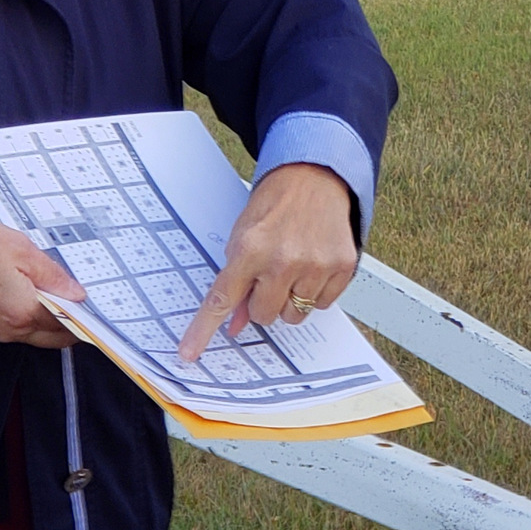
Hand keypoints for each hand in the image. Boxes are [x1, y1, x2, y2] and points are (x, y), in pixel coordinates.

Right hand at [0, 219, 85, 348]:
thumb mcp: (22, 250)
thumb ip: (54, 275)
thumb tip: (76, 293)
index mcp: (24, 311)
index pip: (68, 324)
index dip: (82, 313)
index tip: (87, 300)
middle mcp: (11, 330)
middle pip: (55, 338)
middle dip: (69, 321)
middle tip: (71, 295)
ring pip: (38, 336)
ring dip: (49, 319)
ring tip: (47, 289)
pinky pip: (19, 330)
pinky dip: (30, 317)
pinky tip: (28, 293)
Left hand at [177, 163, 356, 360]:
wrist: (313, 177)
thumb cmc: (275, 204)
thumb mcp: (243, 236)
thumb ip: (237, 279)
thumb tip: (233, 322)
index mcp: (251, 249)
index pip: (222, 298)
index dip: (203, 329)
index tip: (189, 352)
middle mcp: (283, 260)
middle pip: (264, 315)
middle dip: (262, 301)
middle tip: (267, 276)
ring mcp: (315, 265)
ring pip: (294, 315)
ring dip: (289, 298)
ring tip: (292, 266)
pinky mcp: (341, 267)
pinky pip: (322, 305)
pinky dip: (315, 291)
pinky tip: (311, 264)